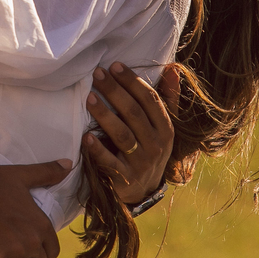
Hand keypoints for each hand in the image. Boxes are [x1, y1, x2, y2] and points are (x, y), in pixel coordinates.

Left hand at [85, 62, 179, 204]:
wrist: (143, 191)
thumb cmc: (149, 149)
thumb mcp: (162, 127)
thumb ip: (167, 98)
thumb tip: (172, 68)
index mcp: (166, 129)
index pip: (150, 100)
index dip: (133, 82)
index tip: (115, 65)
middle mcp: (157, 145)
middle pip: (134, 114)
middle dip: (115, 92)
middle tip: (97, 74)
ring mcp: (142, 163)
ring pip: (122, 135)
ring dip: (105, 115)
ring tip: (89, 98)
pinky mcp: (126, 179)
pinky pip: (110, 163)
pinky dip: (98, 150)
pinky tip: (86, 137)